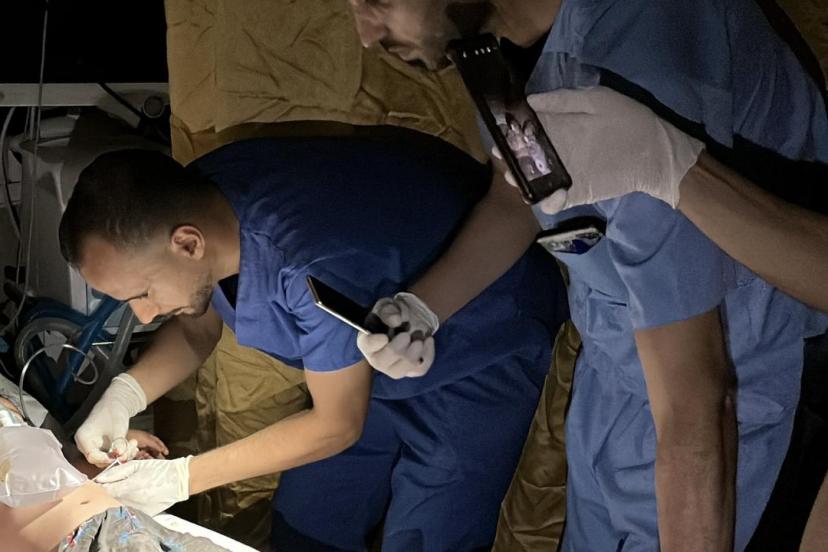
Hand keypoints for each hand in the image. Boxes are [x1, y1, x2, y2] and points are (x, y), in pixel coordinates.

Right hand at [74, 373, 146, 466]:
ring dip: (124, 455)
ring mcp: (95, 448)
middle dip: (118, 457)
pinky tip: (134, 446)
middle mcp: (86, 445)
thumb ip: (118, 442)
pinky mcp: (103, 449)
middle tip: (132, 448)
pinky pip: (113, 456)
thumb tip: (119, 456)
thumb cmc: (113, 412)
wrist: (115, 403)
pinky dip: (124, 453)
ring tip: (134, 444)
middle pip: (100, 460)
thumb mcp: (118, 427)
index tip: (120, 456)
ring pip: (108, 459)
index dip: (106, 459)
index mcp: (84, 438)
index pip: (91, 456)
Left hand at [94, 456, 190, 515]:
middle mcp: (133, 499)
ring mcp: (139, 508)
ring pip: (119, 507)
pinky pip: (130, 511)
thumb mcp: (138, 465)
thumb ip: (117, 472)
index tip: (98, 483)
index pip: (105, 490)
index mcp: (131, 486)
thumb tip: (100, 479)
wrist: (179, 480)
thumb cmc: (159, 469)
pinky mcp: (145, 514)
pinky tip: (135, 498)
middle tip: (113, 486)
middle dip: (108, 493)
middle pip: (110, 500)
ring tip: (126, 491)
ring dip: (118, 500)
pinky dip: (128, 506)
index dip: (100, 486)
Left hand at [125, 429, 168, 459]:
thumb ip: (155, 445)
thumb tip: (162, 449)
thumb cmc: (134, 436)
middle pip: (153, 450)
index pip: (158, 443)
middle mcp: (144, 443)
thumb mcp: (147, 439)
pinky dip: (144, 459)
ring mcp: (139, 448)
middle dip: (158, 455)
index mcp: (148, 438)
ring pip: (148, 454)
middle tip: (162, 460)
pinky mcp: (134, 454)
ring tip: (154, 462)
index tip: (167, 453)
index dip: (162, 448)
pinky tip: (145, 460)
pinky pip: (141, 457)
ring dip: (151, 457)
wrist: (120, 439)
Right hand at [356, 292, 437, 378]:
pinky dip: (428, 353)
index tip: (384, 336)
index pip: (367, 346)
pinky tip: (428, 340)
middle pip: (383, 361)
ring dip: (415, 350)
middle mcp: (377, 360)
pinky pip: (421, 368)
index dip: (375, 343)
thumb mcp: (386, 307)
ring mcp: (394, 369)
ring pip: (404, 367)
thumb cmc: (390, 316)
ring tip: (418, 337)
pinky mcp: (410, 371)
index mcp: (367, 342)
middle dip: (398, 348)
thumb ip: (388, 311)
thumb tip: (396, 320)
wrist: (405, 323)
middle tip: (407, 335)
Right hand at [498, 86, 704, 213]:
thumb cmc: (629, 120)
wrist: (658, 153)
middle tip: (507, 161)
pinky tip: (548, 197)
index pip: (525, 131)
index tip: (500, 137)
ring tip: (520, 180)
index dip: (510, 135)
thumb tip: (528, 100)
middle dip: (510, 161)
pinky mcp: (577, 193)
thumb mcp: (596, 100)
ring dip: (522, 182)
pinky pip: (553, 202)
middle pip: (524, 158)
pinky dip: (547, 202)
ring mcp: (565, 174)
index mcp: (558, 127)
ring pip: (533, 181)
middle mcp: (557, 151)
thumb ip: (563, 100)